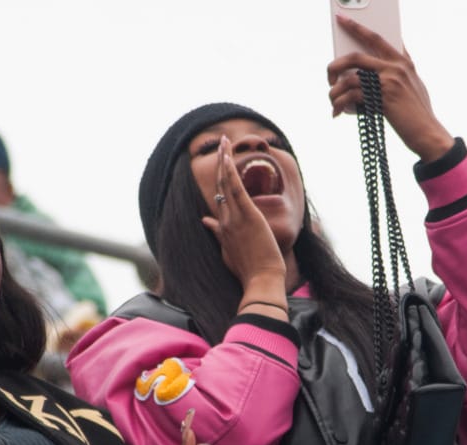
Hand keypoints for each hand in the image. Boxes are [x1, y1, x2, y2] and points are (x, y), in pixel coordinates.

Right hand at [201, 135, 286, 294]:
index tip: (220, 164)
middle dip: (220, 163)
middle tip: (221, 144)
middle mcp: (225, 220)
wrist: (260, 280)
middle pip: (219, 186)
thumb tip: (206, 222)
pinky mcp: (247, 215)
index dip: (219, 180)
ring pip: (226, 183)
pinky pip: (236, 188)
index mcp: (223, 228)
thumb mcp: (230, 251)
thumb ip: (218, 234)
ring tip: (224, 141)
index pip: (218, 199)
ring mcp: (234, 217)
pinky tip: (227, 156)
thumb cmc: (250, 271)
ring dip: (224, 160)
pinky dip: (230, 171)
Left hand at [327, 15, 454, 162]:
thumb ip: (399, 72)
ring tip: (333, 102)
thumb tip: (373, 70)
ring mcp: (389, 82)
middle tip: (329, 77)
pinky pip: (352, 97)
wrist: (427, 133)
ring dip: (335, 92)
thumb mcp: (413, 86)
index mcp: (403, 62)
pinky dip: (341, 104)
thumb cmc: (417, 113)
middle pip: (355, 57)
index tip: (341, 19)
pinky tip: (337, 112)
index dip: (356, 27)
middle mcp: (396, 68)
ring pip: (349, 79)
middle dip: (335, 66)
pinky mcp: (383, 99)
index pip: (376, 38)